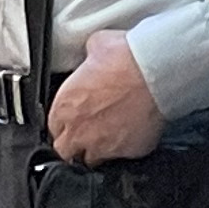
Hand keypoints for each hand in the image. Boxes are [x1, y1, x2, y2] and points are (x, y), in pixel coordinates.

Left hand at [46, 30, 162, 164]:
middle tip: (87, 134)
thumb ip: (88, 58)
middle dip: (74, 145)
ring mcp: (103, 145)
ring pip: (91, 161)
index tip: (73, 120)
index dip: (64, 124)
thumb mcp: (96, 46)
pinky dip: (124, 150)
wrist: (155, 72)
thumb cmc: (126, 58)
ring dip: (96, 152)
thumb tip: (93, 55)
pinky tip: (131, 136)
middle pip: (65, 151)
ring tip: (108, 138)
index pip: (53, 127)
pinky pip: (121, 158)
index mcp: (65, 106)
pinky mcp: (128, 152)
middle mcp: (80, 131)